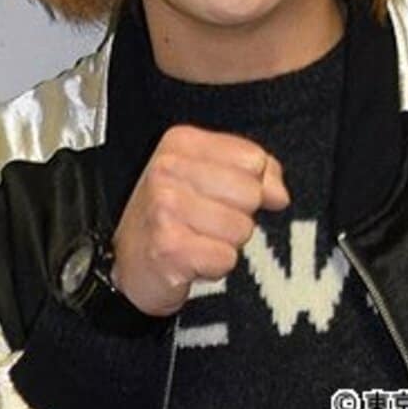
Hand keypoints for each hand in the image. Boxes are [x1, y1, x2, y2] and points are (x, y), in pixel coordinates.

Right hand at [112, 125, 289, 315]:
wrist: (128, 262)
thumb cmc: (172, 215)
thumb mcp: (209, 176)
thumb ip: (253, 172)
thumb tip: (279, 194)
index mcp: (181, 141)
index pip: (253, 159)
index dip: (250, 185)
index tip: (224, 196)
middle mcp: (168, 168)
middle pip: (250, 194)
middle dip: (239, 216)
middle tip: (208, 222)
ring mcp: (165, 207)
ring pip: (241, 229)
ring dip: (226, 243)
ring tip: (198, 239)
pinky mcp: (168, 247)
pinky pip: (226, 258)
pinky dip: (215, 267)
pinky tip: (192, 259)